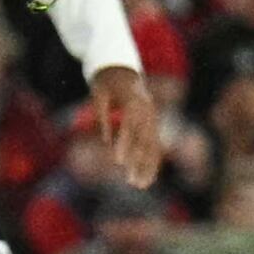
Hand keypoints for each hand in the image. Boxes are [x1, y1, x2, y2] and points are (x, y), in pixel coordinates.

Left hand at [86, 66, 161, 188]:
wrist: (120, 67)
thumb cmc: (105, 82)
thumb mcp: (98, 95)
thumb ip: (102, 117)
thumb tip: (105, 142)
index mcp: (133, 101)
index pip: (130, 125)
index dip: (124, 144)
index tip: (117, 161)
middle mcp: (147, 110)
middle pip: (144, 139)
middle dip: (138, 161)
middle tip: (130, 182)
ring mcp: (152, 117)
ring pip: (153, 145)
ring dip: (147, 166)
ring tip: (140, 186)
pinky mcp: (153, 124)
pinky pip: (155, 145)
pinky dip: (152, 161)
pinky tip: (148, 177)